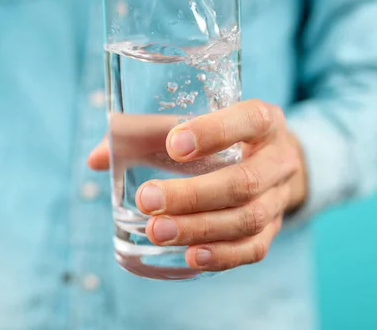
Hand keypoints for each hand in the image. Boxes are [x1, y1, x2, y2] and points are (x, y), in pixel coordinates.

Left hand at [89, 99, 307, 270]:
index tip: (173, 145)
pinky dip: (223, 255)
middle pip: (244, 182)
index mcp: (263, 121)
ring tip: (156, 232)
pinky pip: (255, 248)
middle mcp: (279, 158)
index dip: (213, 133)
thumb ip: (147, 134)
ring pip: (248, 219)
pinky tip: (191, 256)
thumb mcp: (200, 122)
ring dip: (200, 228)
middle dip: (193, 195)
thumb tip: (96, 160)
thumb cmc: (224, 136)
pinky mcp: (274, 228)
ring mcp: (279, 197)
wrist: (275, 159)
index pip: (248, 120)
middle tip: (148, 200)